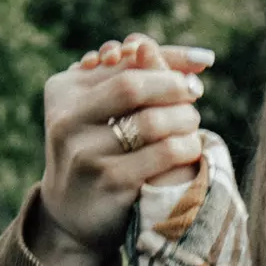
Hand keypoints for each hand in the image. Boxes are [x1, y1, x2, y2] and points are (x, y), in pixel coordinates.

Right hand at [73, 36, 208, 188]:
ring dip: (184, 118)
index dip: (170, 56)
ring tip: (191, 122)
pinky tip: (190, 147)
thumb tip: (202, 57)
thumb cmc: (99, 146)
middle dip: (174, 86)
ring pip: (152, 122)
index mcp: (63, 90)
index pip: (125, 61)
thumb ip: (142, 74)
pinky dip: (186, 146)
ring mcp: (86, 154)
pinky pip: (164, 154)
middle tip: (195, 91)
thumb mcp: (105, 106)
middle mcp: (68, 120)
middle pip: (133, 86)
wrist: (73, 209)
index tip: (202, 62)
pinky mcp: (111, 182)